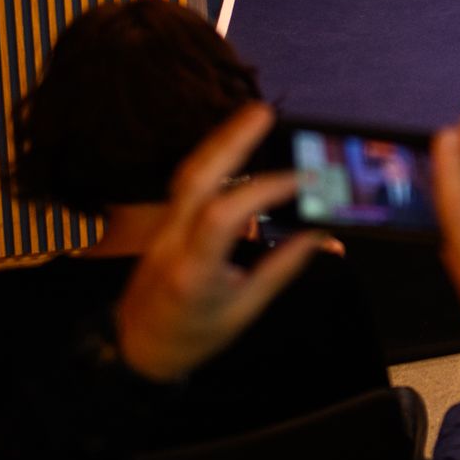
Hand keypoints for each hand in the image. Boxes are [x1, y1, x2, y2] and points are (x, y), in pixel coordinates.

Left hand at [114, 102, 323, 382]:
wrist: (137, 348)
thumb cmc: (194, 335)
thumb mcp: (244, 310)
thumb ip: (282, 268)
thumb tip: (323, 236)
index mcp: (194, 269)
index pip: (224, 215)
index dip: (264, 190)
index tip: (304, 179)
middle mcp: (173, 240)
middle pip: (196, 178)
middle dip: (230, 141)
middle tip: (265, 112)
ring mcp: (163, 227)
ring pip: (188, 173)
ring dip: (222, 140)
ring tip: (254, 116)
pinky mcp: (165, 222)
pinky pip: (188, 182)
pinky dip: (213, 158)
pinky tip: (234, 145)